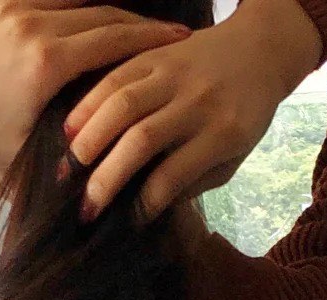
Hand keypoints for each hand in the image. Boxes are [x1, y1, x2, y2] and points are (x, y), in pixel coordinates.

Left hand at [0, 0, 193, 178]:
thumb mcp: (32, 157)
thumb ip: (77, 152)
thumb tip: (125, 162)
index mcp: (44, 66)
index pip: (114, 42)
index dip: (151, 42)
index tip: (180, 44)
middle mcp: (30, 24)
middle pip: (102, 13)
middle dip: (139, 24)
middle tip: (171, 34)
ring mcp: (11, 2)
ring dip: (110, 7)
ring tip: (135, 23)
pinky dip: (75, 0)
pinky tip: (97, 9)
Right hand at [64, 0, 322, 223]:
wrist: (258, 50)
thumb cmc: (243, 115)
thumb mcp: (233, 158)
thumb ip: (195, 181)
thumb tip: (149, 206)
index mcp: (223, 133)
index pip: (174, 175)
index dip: (146, 203)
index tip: (127, 222)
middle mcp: (198, 101)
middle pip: (142, 141)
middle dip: (107, 180)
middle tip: (84, 210)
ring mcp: (175, 73)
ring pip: (123, 105)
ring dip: (89, 140)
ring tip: (68, 171)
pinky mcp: (156, 54)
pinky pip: (116, 75)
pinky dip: (89, 103)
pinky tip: (70, 130)